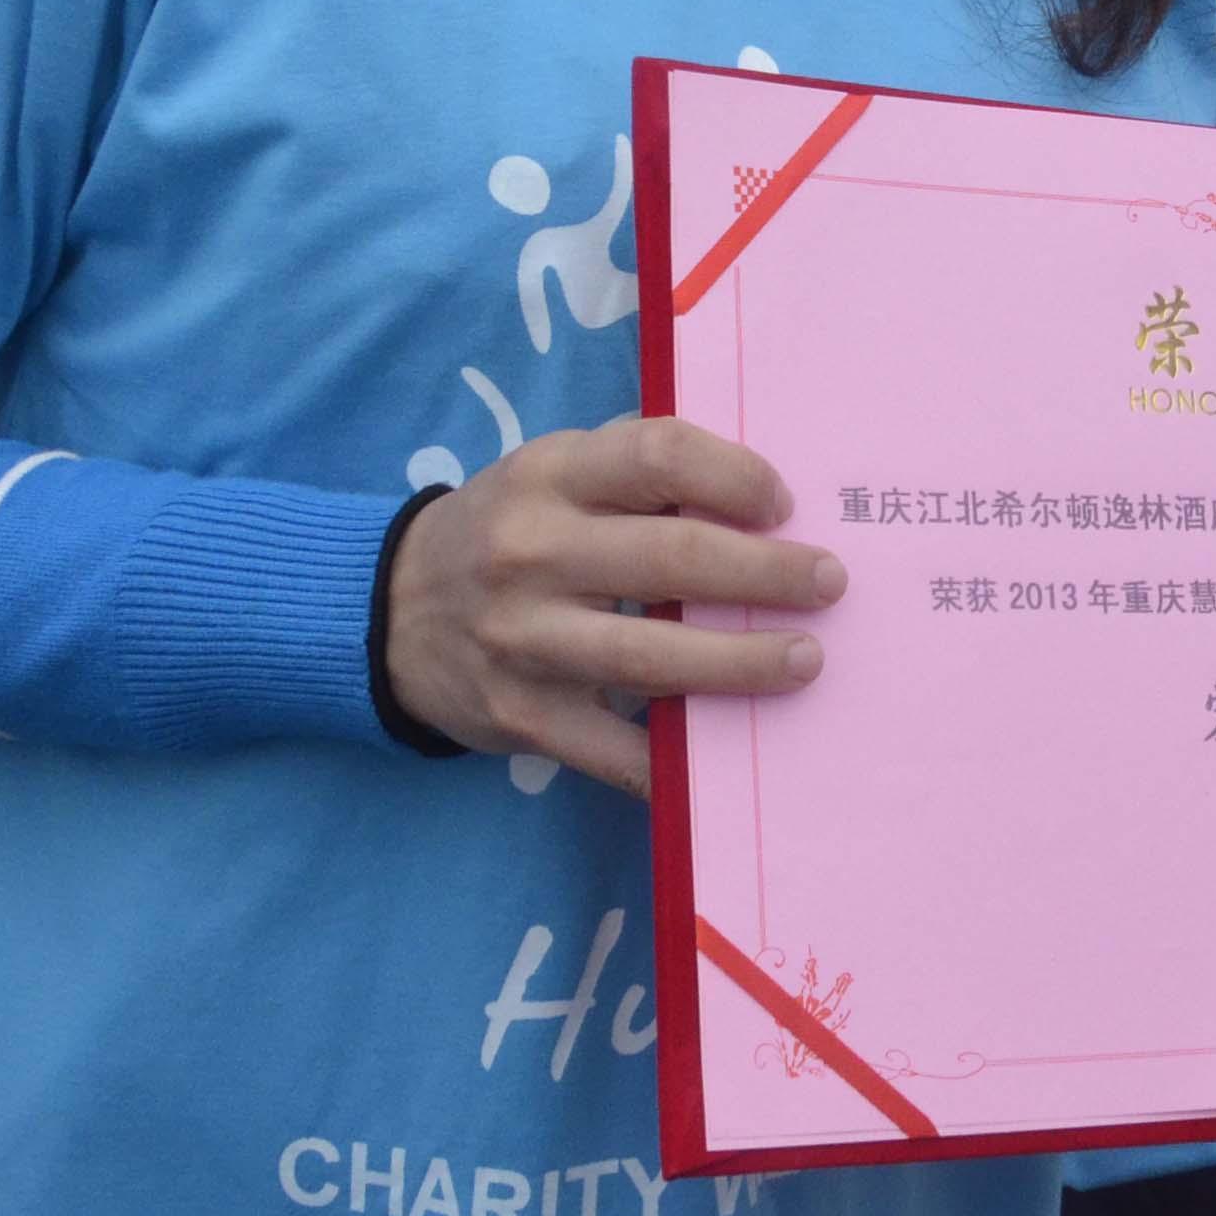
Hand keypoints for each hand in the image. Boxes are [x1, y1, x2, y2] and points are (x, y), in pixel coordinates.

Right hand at [382, 418, 840, 796]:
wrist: (386, 610)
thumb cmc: (509, 528)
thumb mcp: (554, 473)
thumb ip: (639, 474)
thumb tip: (767, 497)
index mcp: (550, 475)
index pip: (658, 455)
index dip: (734, 476)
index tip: (784, 504)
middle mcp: (532, 551)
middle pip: (673, 559)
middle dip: (766, 574)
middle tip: (828, 582)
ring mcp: (523, 638)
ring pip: (651, 659)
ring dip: (741, 664)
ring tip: (805, 660)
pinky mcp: (520, 714)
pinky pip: (612, 748)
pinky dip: (674, 760)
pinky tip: (732, 758)